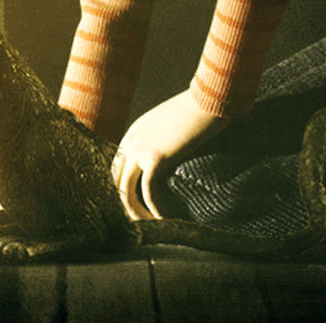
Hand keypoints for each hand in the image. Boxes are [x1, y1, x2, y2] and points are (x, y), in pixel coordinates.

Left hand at [112, 90, 223, 220]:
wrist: (209, 99)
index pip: (118, 166)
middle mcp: (131, 141)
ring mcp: (140, 149)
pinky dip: (157, 210)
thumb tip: (174, 158)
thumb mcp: (173, 123)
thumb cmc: (199, 110)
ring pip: (126, 192)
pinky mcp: (155, 159)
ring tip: (151, 228)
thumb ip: (166, 140)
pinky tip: (167, 220)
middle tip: (141, 222)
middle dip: (126, 204)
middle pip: (117, 181)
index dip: (125, 187)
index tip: (137, 204)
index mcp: (134, 131)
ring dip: (137, 213)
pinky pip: (149, 193)